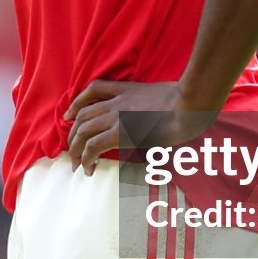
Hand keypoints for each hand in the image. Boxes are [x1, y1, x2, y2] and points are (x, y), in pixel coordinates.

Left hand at [62, 80, 219, 174]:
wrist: (189, 105)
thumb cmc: (185, 102)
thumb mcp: (164, 96)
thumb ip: (152, 105)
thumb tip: (153, 118)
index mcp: (126, 90)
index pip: (93, 90)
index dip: (76, 103)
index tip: (68, 115)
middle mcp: (116, 102)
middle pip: (82, 115)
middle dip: (73, 133)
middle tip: (71, 150)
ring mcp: (116, 116)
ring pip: (83, 131)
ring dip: (75, 149)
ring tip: (76, 164)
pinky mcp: (119, 133)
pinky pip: (93, 146)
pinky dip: (86, 158)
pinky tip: (88, 168)